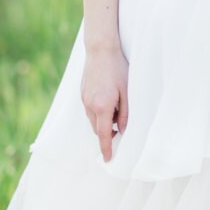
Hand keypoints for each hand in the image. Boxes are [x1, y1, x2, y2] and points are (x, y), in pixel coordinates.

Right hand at [81, 42, 129, 161]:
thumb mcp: (127, 92)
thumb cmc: (118, 69)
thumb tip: (122, 131)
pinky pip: (89, 109)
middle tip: (119, 125)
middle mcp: (90, 105)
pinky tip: (108, 99)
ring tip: (116, 107)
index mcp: (103, 106)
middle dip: (106, 132)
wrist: (100, 50)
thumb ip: (125, 114)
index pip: (103, 134)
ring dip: (103, 121)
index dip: (106, 148)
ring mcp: (84, 99)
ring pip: (92, 119)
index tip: (108, 160)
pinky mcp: (82, 93)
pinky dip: (98, 111)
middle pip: (97, 129)